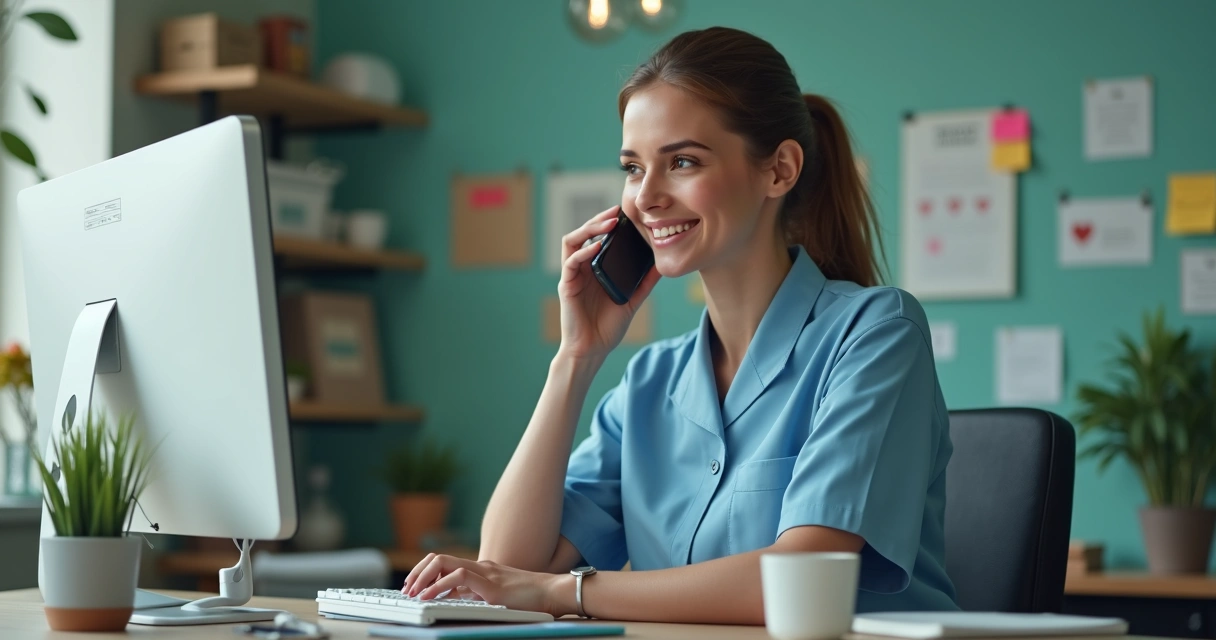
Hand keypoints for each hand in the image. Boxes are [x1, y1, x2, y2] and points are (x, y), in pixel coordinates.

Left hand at [401, 554, 571, 617]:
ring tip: (413, 594)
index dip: (424, 572)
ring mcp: (485, 573)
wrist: (555, 592)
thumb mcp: (498, 596)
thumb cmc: (532, 598)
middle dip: (418, 573)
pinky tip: (431, 598)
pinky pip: (459, 577)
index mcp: (481, 569)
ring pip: (443, 562)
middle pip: (438, 558)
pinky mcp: (491, 585)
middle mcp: (480, 566)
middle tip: (407, 590)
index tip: (413, 587)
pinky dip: (439, 586)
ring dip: (423, 578)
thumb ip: (478, 595)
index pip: (444, 561)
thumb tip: (455, 601)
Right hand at [557, 206, 660, 362]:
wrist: (593, 350)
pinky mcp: (567, 286)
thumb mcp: (633, 300)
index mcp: (594, 268)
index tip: (626, 213)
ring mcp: (572, 276)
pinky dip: (584, 251)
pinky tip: (597, 246)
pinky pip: (571, 262)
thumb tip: (662, 266)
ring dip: (589, 229)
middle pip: (583, 233)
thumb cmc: (608, 327)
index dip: (607, 222)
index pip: (596, 237)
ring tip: (609, 223)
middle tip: (618, 211)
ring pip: (572, 241)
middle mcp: (581, 268)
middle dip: (599, 219)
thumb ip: (644, 282)